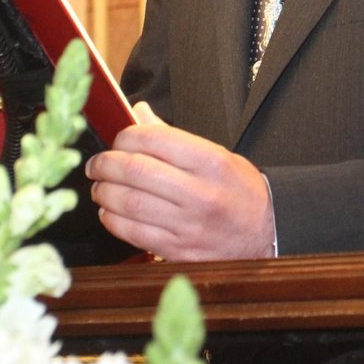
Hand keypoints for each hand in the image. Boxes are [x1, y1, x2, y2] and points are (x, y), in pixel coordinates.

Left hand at [86, 102, 274, 260]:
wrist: (266, 234)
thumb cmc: (241, 191)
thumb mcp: (217, 155)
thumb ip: (173, 136)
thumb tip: (139, 112)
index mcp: (211, 162)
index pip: (154, 139)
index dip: (126, 136)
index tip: (119, 140)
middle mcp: (199, 193)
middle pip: (136, 171)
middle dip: (105, 164)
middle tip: (97, 164)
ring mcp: (188, 225)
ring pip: (129, 203)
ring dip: (104, 192)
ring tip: (100, 187)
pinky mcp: (178, 251)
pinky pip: (133, 233)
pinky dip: (112, 220)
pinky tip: (110, 212)